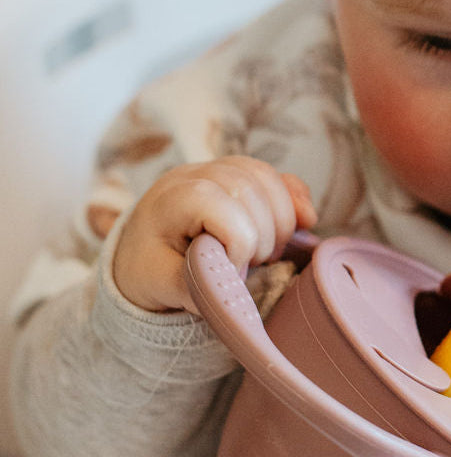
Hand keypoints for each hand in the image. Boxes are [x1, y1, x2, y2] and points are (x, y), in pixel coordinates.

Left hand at [112, 156, 317, 313]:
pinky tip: (304, 220)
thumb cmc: (150, 270)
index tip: (232, 272)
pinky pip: (277, 177)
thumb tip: (236, 283)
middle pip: (251, 190)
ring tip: (265, 251)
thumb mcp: (163, 286)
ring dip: (282, 219)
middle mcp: (194, 174)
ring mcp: (218, 169)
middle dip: (263, 235)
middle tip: (253, 265)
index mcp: (171, 200)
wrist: (140, 254)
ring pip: (268, 179)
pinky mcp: (238, 175)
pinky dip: (294, 198)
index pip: (222, 208)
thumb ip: (197, 286)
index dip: (239, 243)